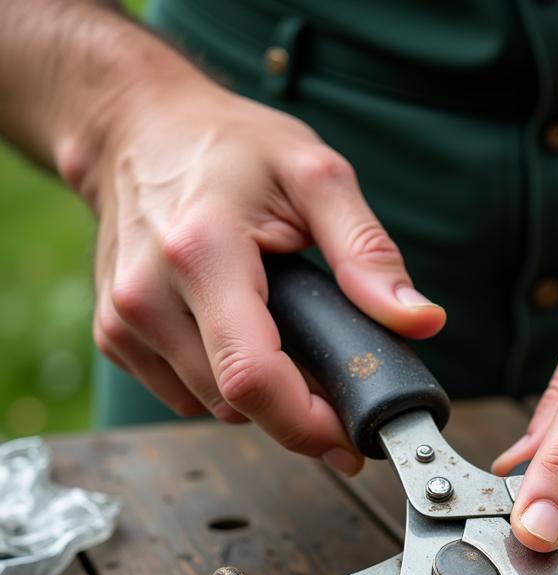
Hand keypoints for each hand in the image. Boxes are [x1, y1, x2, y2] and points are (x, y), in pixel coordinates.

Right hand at [83, 77, 444, 472]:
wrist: (137, 128)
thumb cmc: (231, 147)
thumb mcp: (316, 176)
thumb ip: (368, 252)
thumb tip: (420, 321)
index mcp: (202, 253)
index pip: (252, 377)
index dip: (307, 426)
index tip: (351, 441)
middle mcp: (148, 294)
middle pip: (235, 403)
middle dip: (297, 414)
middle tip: (338, 393)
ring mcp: (124, 320)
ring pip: (212, 406)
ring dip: (261, 398)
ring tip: (289, 344)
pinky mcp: (115, 335)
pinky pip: (184, 394)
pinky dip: (223, 384)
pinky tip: (241, 337)